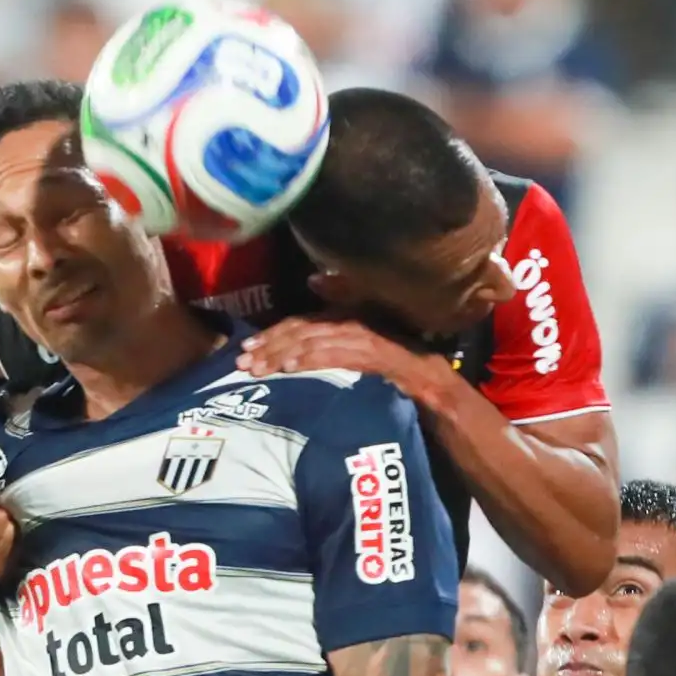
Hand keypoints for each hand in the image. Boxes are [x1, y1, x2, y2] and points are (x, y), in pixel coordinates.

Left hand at [236, 318, 443, 402]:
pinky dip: (312, 359)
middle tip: (243, 362)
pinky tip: (292, 369)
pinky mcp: (374, 355)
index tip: (247, 348)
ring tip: (259, 368)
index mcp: (345, 317)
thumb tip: (310, 293)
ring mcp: (363, 337)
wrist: (433, 382)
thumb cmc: (396, 366)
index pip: (300, 323)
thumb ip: (333, 335)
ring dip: (282, 354)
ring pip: (313, 341)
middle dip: (269, 345)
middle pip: (301, 330)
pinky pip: (336, 355)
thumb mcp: (358, 348)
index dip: (272, 334)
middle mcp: (352, 321)